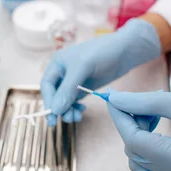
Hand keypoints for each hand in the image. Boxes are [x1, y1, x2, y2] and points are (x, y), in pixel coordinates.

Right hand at [40, 18, 160, 125]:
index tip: (53, 117)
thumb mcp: (83, 68)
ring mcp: (74, 81)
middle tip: (68, 119)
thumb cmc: (102, 53)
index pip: (47, 86)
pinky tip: (82, 111)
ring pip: (64, 100)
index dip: (48, 102)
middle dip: (59, 108)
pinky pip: (75, 101)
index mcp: (57, 64)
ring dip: (68, 110)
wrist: (124, 51)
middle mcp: (63, 73)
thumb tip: (55, 110)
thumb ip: (68, 89)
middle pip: (54, 95)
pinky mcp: (84, 87)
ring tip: (77, 117)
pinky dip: (76, 108)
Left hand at [105, 90, 170, 170]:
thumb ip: (147, 101)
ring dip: (138, 139)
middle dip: (132, 125)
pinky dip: (146, 154)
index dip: (120, 117)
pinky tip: (157, 135)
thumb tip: (117, 100)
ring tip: (154, 117)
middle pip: (134, 152)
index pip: (133, 140)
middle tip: (145, 104)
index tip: (112, 98)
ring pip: (139, 164)